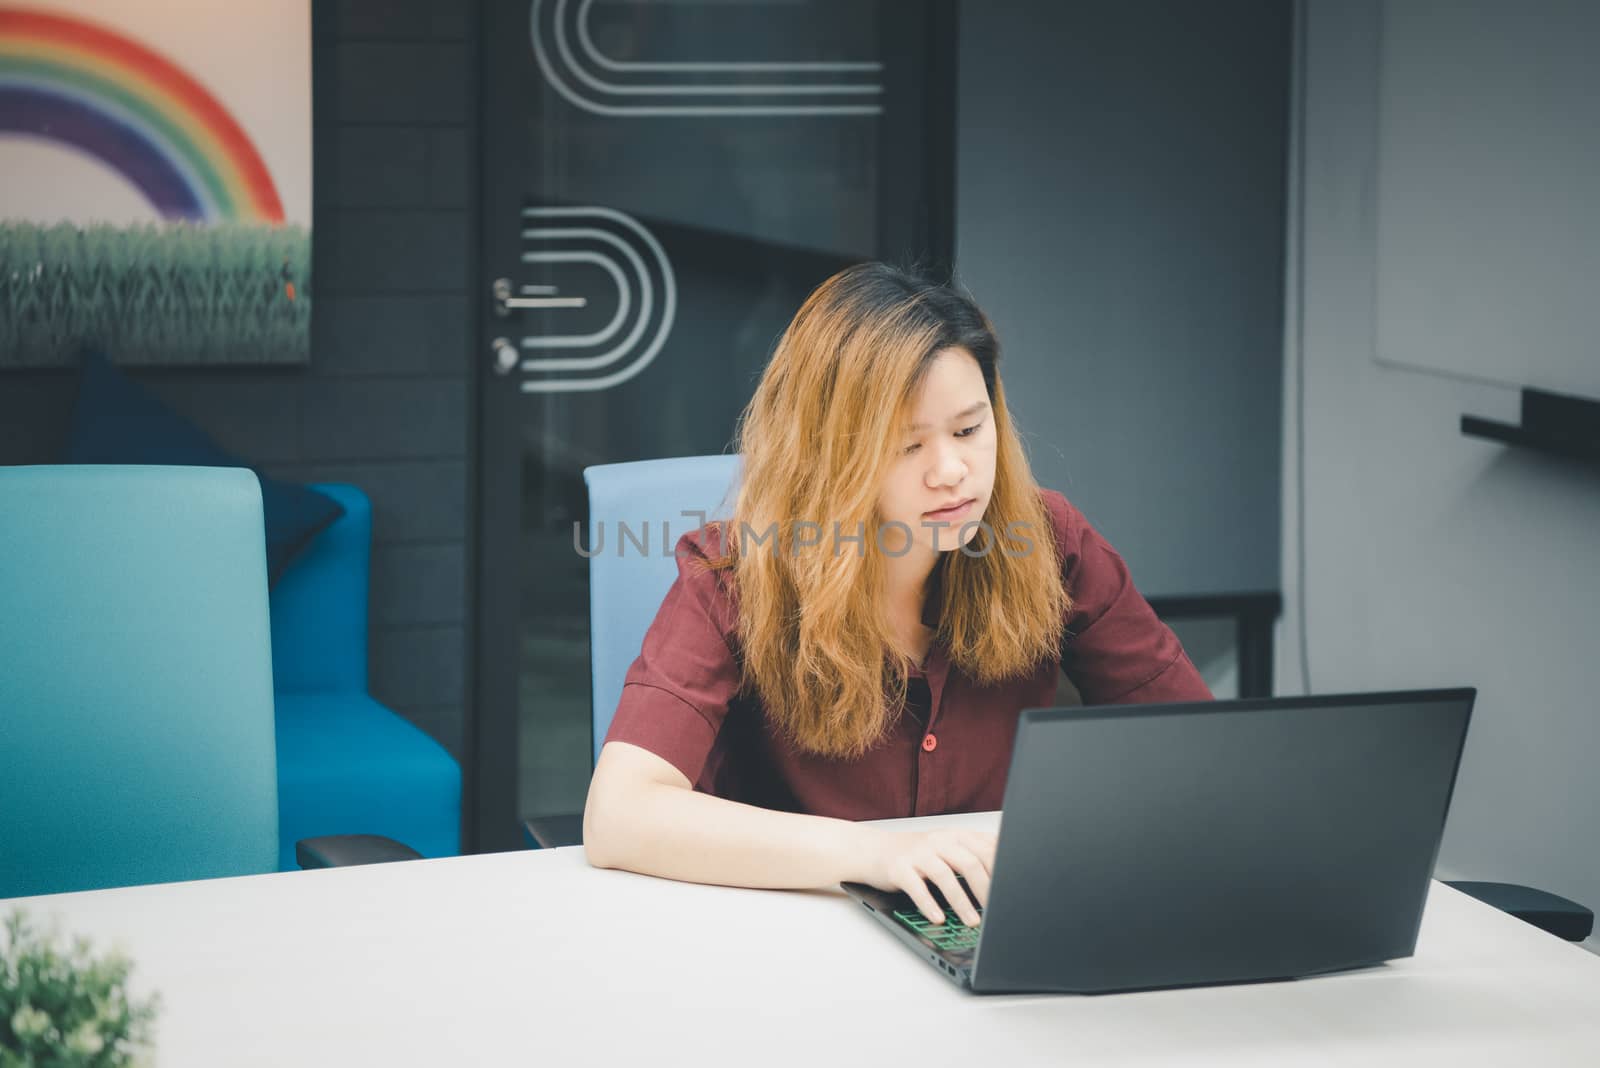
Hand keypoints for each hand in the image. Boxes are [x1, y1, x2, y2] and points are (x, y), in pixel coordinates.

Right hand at [854, 826, 996, 926]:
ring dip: (961, 902)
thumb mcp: (947, 849)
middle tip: (997, 911)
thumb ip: (973, 856)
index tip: (1013, 892)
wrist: (873, 849)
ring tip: (972, 922)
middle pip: (970, 862)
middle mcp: (939, 841)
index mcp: (956, 836)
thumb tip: (1006, 879)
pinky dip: (929, 904)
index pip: (987, 850)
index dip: (1002, 871)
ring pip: (945, 876)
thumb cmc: (916, 854)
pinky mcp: (899, 868)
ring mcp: (918, 853)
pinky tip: (938, 918)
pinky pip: (916, 887)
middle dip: (987, 889)